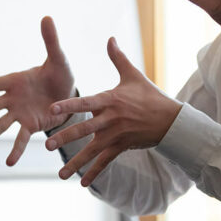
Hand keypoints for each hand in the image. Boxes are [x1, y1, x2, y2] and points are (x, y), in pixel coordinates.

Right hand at [0, 16, 74, 164]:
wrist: (71, 94)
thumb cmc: (61, 74)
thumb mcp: (58, 58)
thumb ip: (50, 41)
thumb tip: (47, 18)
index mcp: (15, 81)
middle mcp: (13, 99)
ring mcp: (20, 114)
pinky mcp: (31, 126)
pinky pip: (21, 139)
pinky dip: (16, 150)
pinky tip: (9, 162)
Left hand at [45, 37, 180, 186]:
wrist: (172, 120)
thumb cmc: (150, 96)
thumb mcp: (133, 76)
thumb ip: (117, 58)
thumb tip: (110, 38)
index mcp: (110, 100)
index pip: (86, 103)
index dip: (69, 106)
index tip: (52, 109)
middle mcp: (111, 119)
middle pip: (85, 129)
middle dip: (66, 137)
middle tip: (48, 144)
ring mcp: (117, 135)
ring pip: (93, 150)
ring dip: (76, 162)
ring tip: (60, 173)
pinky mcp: (122, 147)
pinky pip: (106, 162)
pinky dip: (94, 172)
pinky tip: (81, 182)